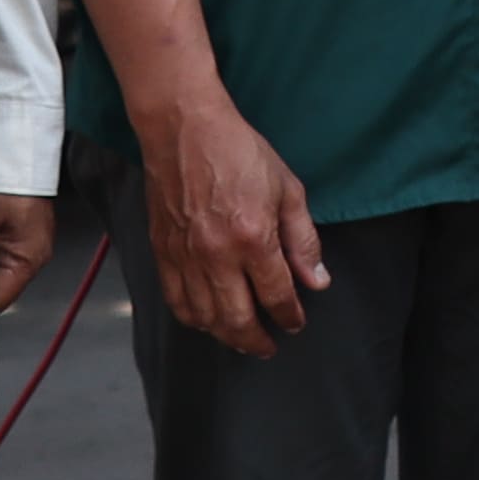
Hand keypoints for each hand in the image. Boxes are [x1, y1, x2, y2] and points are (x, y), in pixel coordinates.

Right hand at [138, 94, 329, 353]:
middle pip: (236, 317)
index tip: (296, 323)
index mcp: (253, 238)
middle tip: (268, 346)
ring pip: (203, 315)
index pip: (276, 293)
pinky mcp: (162, 253)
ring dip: (224, 334)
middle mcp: (216, 255)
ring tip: (241, 338)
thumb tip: (317, 281)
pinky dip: (191, 318)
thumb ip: (303, 240)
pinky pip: (175, 300)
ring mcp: (185, 257)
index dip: (289, 314)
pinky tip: (205, 320)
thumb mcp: (289, 190)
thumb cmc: (242, 154)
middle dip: (255, 339)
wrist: (186, 133)